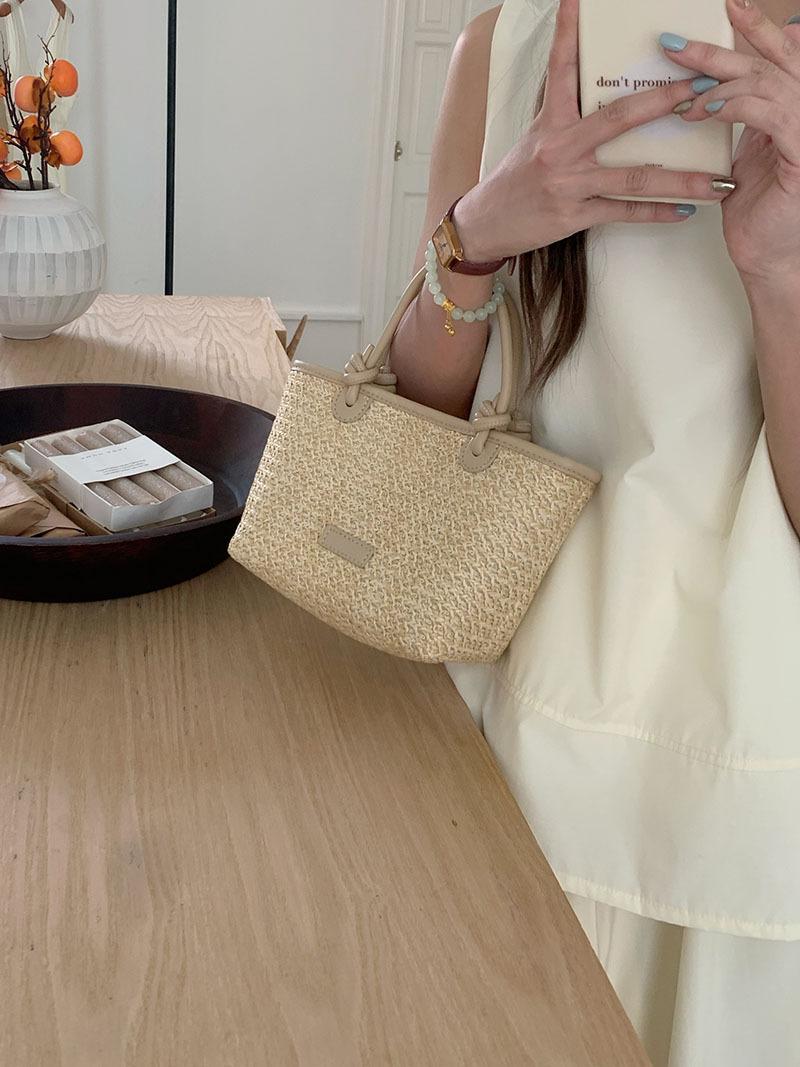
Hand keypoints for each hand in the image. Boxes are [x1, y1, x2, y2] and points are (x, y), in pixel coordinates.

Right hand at [453, 0, 735, 263]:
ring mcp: (569, 182)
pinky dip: (655, 213)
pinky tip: (683, 210)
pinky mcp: (573, 214)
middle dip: (664, 101)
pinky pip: (623, 212)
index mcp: (550, 122)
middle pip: (619, 118)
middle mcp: (560, 148)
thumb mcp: (535, 140)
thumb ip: (567, 118)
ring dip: (679, 179)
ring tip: (714, 180)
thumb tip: (604, 98)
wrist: (486, 225)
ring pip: (633, 177)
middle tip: (701, 88)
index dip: (569, 31)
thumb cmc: (514, 183)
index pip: (562, 68)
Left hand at [663, 0, 799, 286]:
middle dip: (724, 47)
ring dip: (720, 81)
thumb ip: (742, 121)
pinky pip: (772, 114)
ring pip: (768, 83)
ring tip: (681, 91)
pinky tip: (704, 111)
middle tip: (677, 42)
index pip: (779, 59)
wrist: (767, 259)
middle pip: (771, 63)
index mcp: (792, 111)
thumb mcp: (745, 158)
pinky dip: (736, 107)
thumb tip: (711, 92)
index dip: (756, 30)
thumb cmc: (755, 215)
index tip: (725, 8)